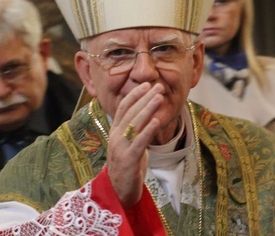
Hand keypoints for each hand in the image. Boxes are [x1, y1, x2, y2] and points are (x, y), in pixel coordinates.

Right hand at [106, 82, 164, 206]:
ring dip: (148, 108)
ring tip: (159, 97)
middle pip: (131, 112)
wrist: (118, 191)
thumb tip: (147, 112)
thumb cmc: (127, 165)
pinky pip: (139, 142)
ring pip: (135, 124)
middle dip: (145, 97)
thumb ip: (134, 129)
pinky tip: (156, 121)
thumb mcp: (129, 143)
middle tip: (158, 86)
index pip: (124, 107)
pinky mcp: (129, 159)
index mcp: (115, 131)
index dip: (135, 95)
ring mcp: (121, 148)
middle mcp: (116, 136)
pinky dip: (148, 130)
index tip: (147, 84)